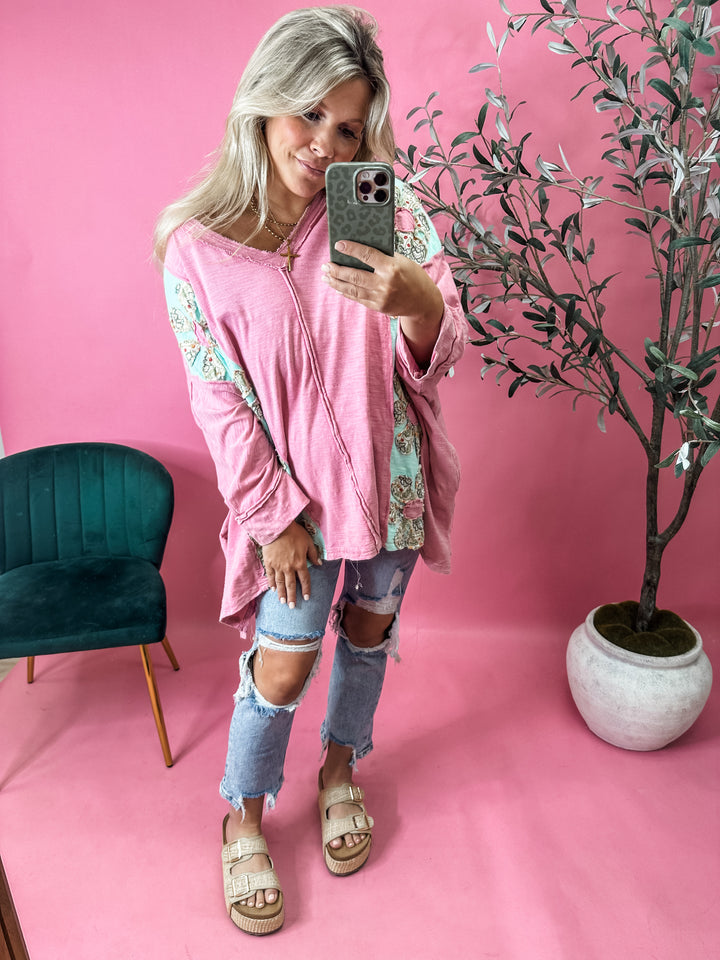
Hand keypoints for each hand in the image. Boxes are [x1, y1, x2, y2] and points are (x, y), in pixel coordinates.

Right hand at [261, 521, 320, 607]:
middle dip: (292, 597)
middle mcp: (289, 567)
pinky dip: (271, 583)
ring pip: (280, 583)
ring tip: (282, 602)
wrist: (277, 527)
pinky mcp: (269, 563)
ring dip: (281, 593)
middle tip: (291, 606)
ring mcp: (278, 566)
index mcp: (300, 563)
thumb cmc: (294, 532)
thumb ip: (313, 554)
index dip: (306, 589)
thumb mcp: (308, 542)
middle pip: (291, 585)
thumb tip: (319, 564)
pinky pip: (270, 576)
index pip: (304, 580)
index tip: (306, 598)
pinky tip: (273, 589)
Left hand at [321, 241, 443, 365]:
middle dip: (337, 270)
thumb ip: (383, 257)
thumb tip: (360, 251)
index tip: (338, 245)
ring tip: (326, 276)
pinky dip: (346, 292)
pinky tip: (338, 286)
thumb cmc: (413, 277)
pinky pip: (358, 298)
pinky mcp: (378, 307)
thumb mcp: (402, 261)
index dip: (351, 249)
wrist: (423, 302)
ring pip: (352, 289)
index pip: (367, 255)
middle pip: (354, 276)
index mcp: (391, 268)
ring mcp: (380, 298)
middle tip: (326, 265)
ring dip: (337, 282)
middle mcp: (384, 284)